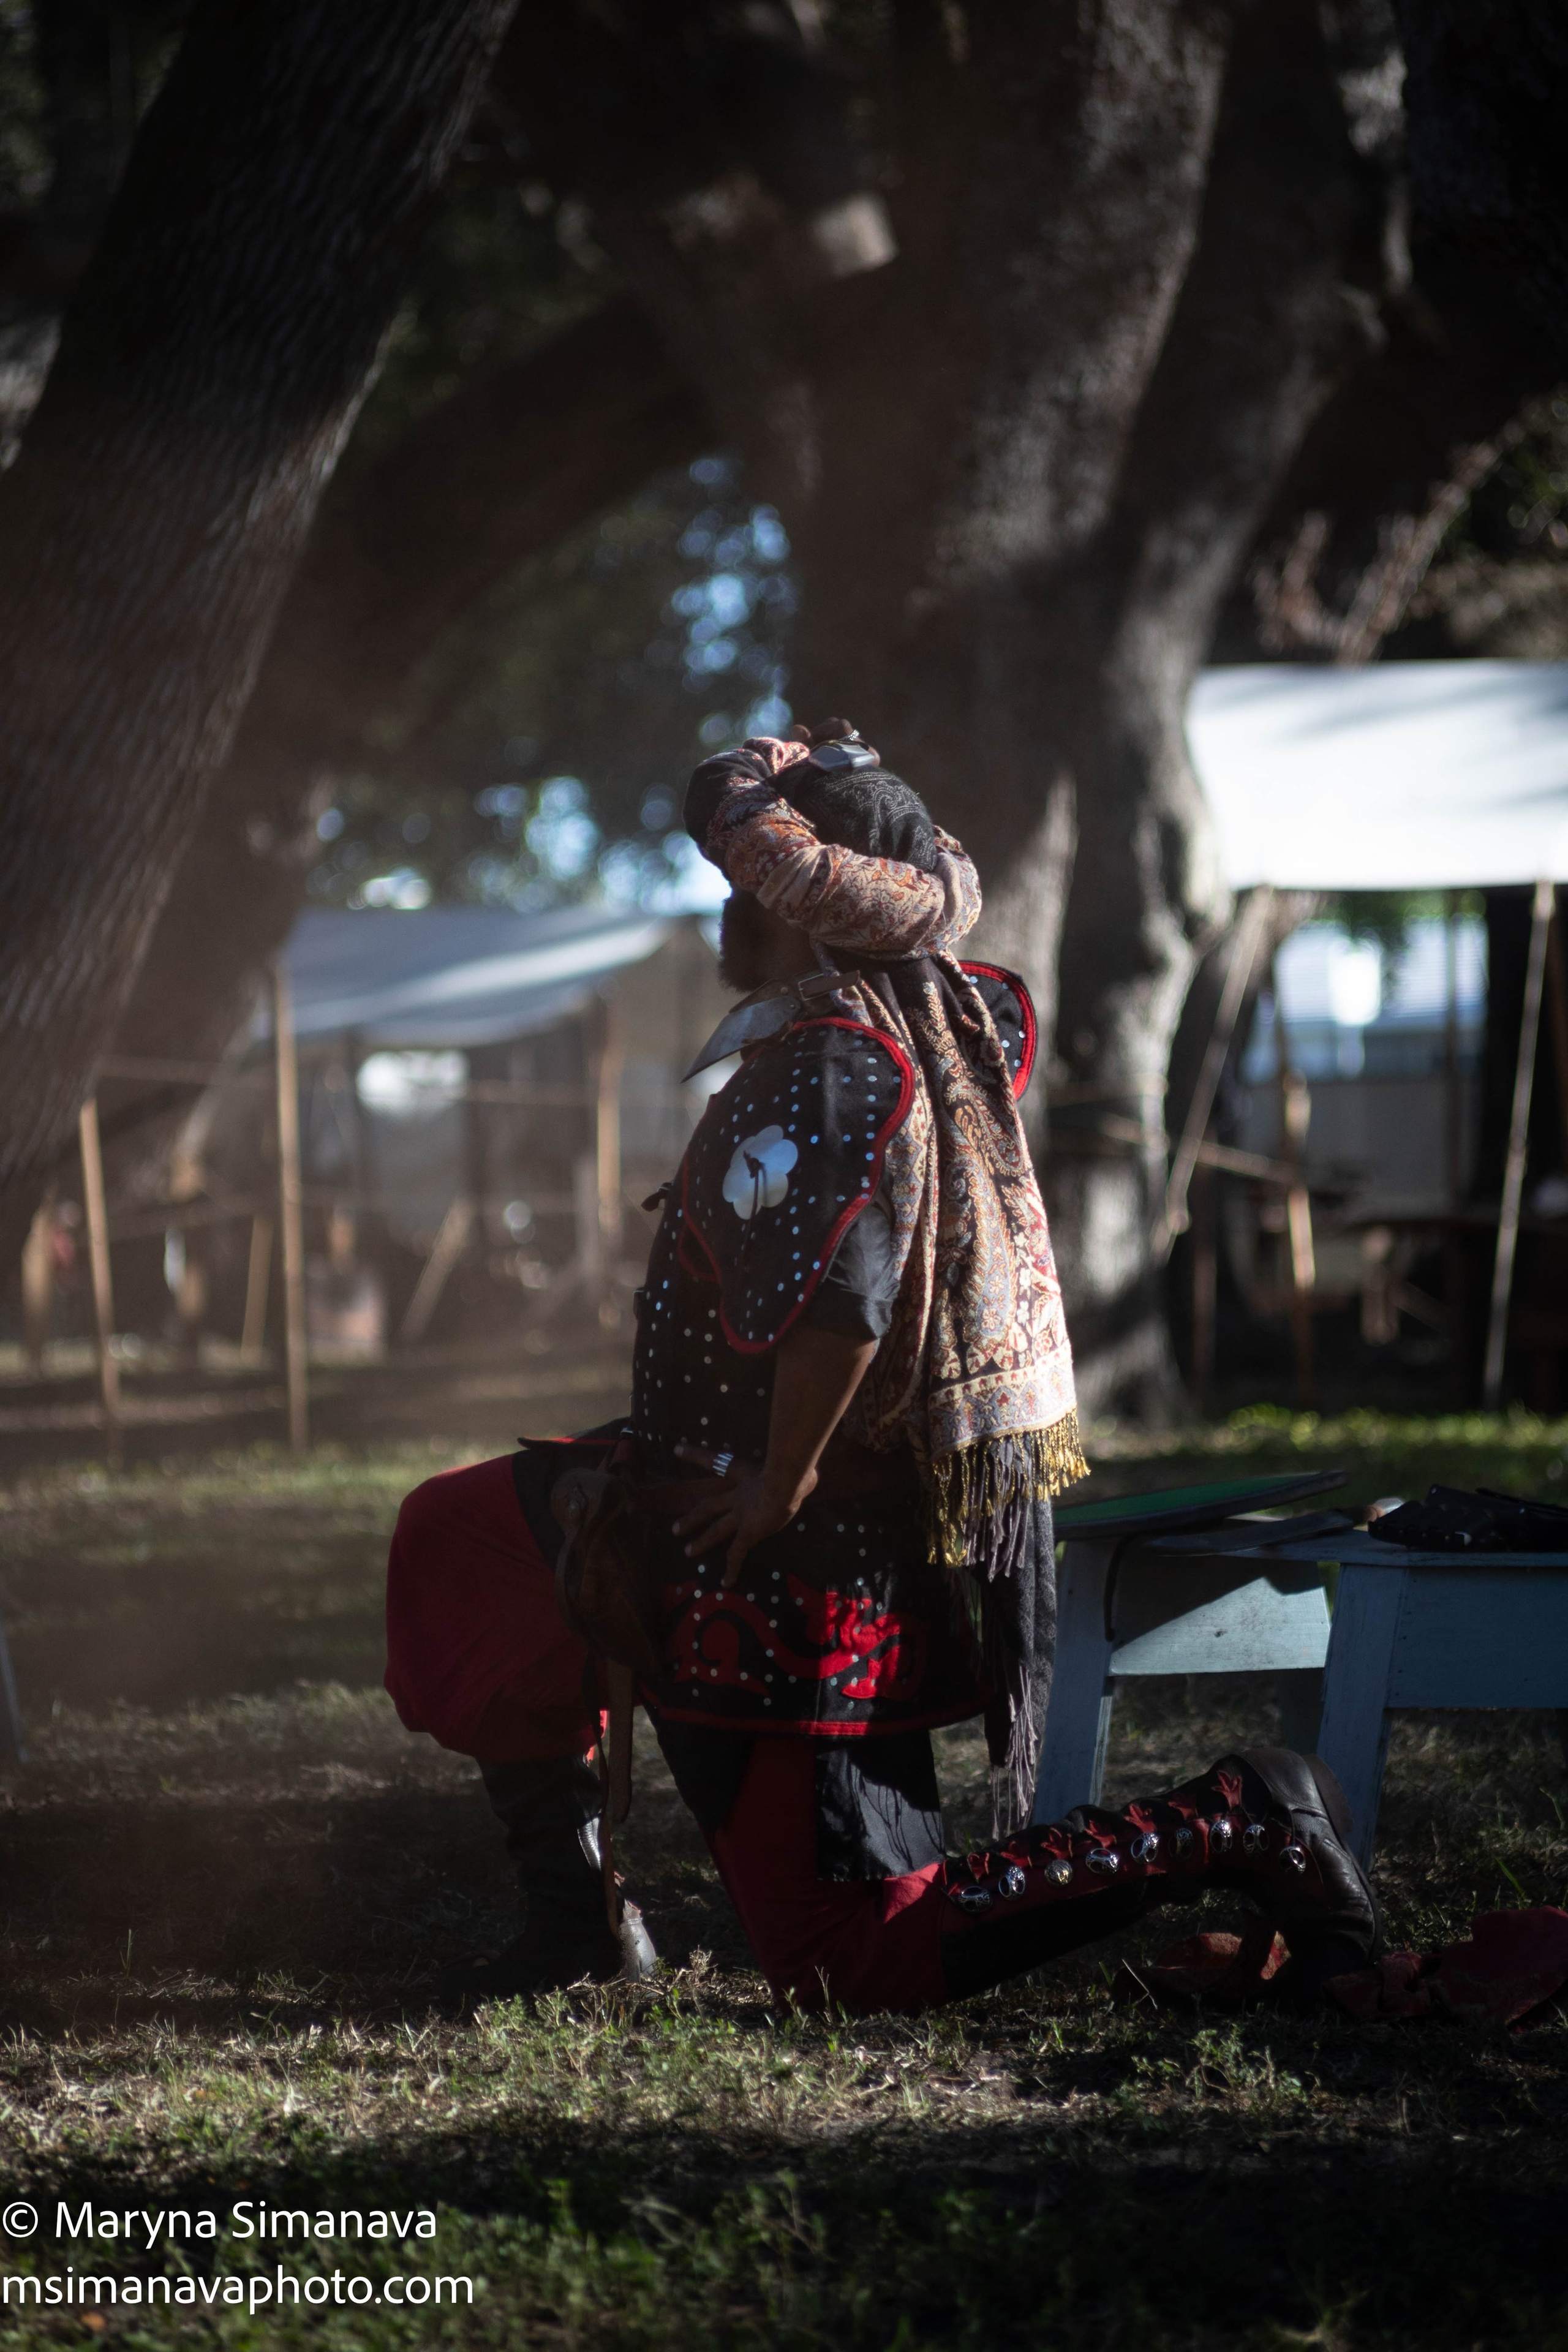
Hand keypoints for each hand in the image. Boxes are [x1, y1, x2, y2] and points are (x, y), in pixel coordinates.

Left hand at [672, 1444, 816, 1584]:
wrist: (789, 1482)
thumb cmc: (795, 1468)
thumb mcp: (794, 1465)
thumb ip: (798, 1470)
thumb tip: (811, 1474)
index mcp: (746, 1475)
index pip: (717, 1462)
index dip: (697, 1455)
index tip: (676, 1449)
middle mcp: (739, 1497)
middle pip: (708, 1506)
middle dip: (692, 1518)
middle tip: (675, 1529)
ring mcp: (742, 1516)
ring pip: (716, 1531)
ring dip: (702, 1541)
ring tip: (687, 1552)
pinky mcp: (748, 1533)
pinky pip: (737, 1554)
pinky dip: (732, 1569)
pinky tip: (726, 1582)